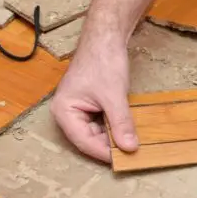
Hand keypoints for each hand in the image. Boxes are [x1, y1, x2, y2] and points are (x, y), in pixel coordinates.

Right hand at [50, 32, 137, 161]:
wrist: (107, 36)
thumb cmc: (103, 61)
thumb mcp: (114, 96)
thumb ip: (121, 123)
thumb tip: (130, 148)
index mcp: (63, 111)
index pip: (84, 142)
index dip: (104, 153)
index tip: (124, 161)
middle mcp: (67, 112)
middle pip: (89, 139)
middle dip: (110, 146)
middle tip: (132, 155)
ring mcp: (78, 108)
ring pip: (97, 132)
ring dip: (114, 137)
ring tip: (133, 144)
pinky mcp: (90, 103)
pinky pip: (102, 122)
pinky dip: (115, 127)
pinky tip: (129, 130)